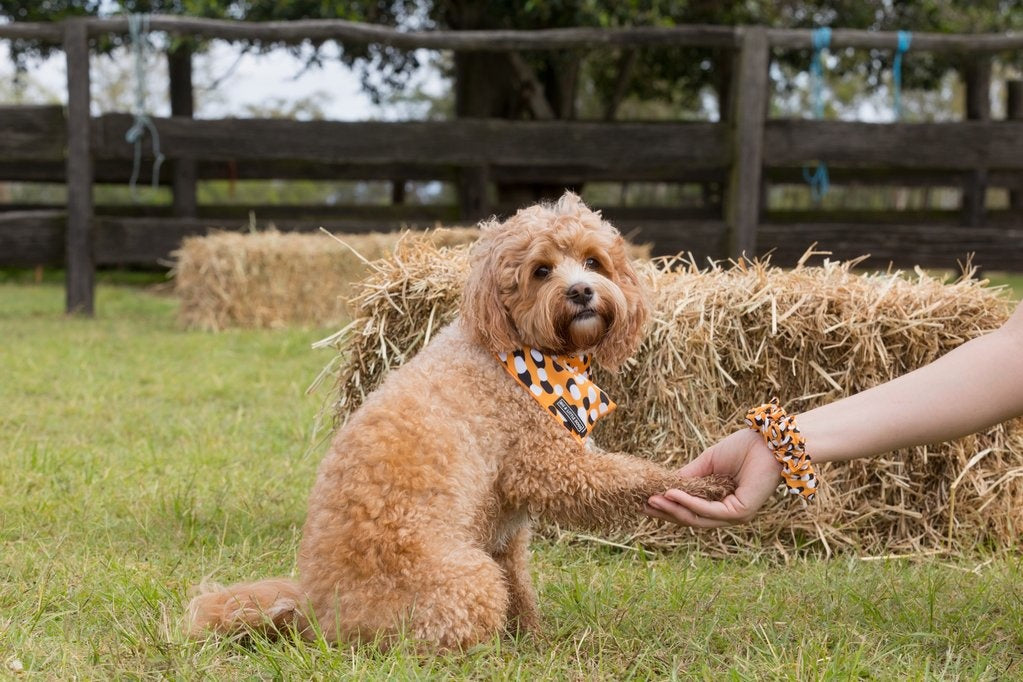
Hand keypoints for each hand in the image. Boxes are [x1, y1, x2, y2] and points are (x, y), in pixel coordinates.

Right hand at [644, 429, 780, 527]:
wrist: (769, 441)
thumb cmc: (743, 448)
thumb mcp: (708, 463)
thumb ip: (689, 476)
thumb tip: (664, 486)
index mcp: (721, 503)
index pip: (690, 510)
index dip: (667, 507)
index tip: (644, 501)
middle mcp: (727, 513)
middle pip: (690, 518)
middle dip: (665, 512)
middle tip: (642, 506)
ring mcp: (735, 516)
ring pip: (696, 517)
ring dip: (672, 509)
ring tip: (652, 500)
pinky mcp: (740, 513)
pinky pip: (708, 510)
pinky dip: (688, 502)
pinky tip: (672, 493)